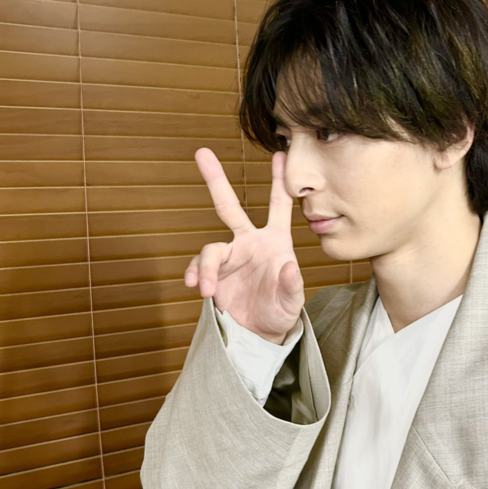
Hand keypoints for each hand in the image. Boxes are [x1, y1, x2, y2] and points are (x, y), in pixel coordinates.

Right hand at [185, 148, 303, 343]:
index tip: (281, 154)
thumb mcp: (292, 302)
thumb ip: (292, 285)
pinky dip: (194, 276)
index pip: (278, 206)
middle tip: (202, 153)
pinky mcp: (213, 275)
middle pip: (228, 206)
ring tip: (205, 289)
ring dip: (204, 268)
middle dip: (215, 179)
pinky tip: (197, 289)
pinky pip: (198, 269)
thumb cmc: (281, 313)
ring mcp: (228, 258)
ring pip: (210, 250)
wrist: (260, 335)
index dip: (279, 181)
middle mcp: (248, 243)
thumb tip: (289, 267)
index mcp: (274, 241)